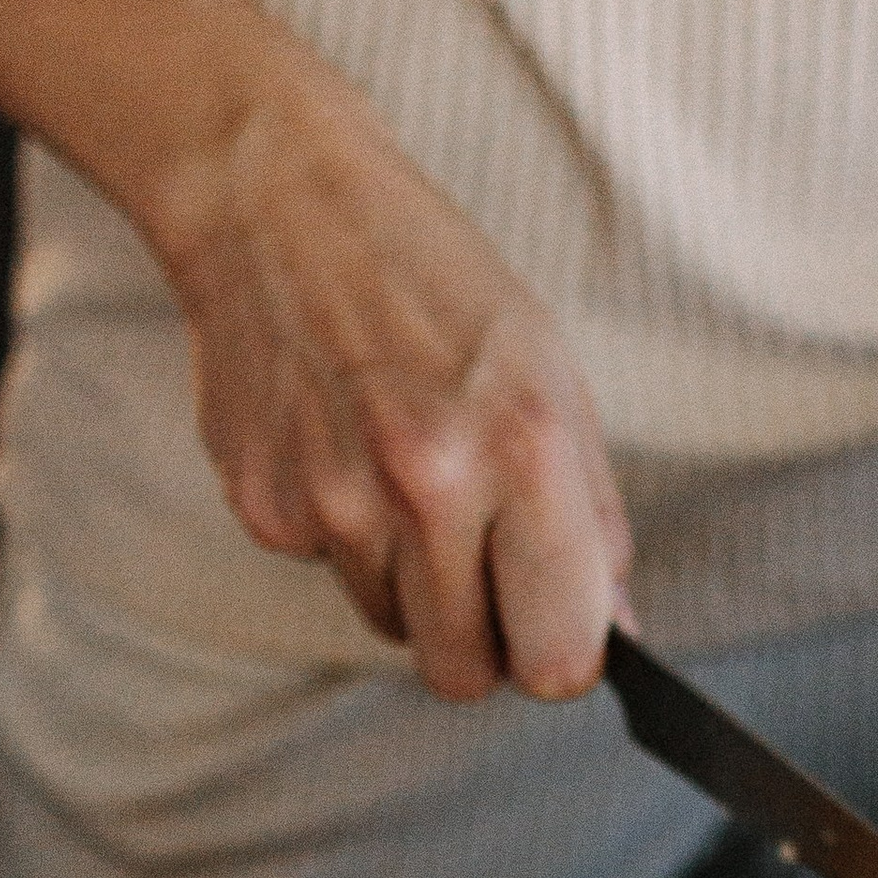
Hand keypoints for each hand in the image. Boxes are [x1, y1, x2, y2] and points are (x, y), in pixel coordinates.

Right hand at [146, 51, 630, 700]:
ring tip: (402, 470)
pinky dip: (345, 534)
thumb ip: (589, 514)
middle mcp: (425, 486)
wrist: (276, 202)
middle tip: (482, 565)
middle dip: (482, 640)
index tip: (554, 626)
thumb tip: (613, 632)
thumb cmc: (430, 280)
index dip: (560, 653)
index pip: (558, 656)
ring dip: (410, 580)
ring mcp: (334, 504)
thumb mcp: (549, 372)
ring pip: (393, 629)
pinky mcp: (264, 509)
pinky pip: (330, 575)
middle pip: (464, 675)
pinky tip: (341, 446)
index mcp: (521, 448)